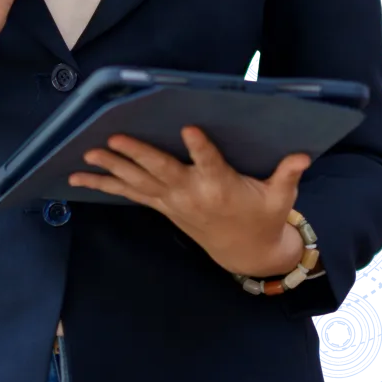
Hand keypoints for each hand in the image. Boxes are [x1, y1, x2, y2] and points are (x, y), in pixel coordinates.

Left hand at [68, 127, 310, 277]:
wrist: (245, 253)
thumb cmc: (263, 215)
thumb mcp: (280, 198)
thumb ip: (288, 174)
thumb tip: (304, 155)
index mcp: (221, 186)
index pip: (210, 163)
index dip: (201, 147)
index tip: (189, 128)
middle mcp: (191, 194)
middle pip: (162, 170)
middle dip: (137, 154)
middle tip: (114, 138)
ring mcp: (172, 201)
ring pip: (138, 182)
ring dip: (111, 168)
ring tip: (87, 154)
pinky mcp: (161, 205)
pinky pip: (128, 193)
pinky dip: (103, 185)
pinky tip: (78, 178)